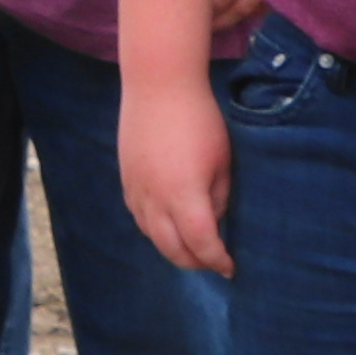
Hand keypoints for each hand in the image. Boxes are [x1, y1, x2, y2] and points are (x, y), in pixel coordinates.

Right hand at [120, 76, 235, 276]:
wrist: (158, 86)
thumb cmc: (200, 120)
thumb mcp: (223, 161)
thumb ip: (219, 197)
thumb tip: (213, 219)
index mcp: (185, 196)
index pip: (202, 243)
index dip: (217, 260)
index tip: (230, 268)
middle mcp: (156, 199)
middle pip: (172, 248)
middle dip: (194, 262)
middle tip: (212, 263)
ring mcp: (136, 190)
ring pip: (151, 236)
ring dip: (172, 248)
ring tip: (190, 249)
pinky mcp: (126, 179)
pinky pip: (138, 216)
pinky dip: (154, 230)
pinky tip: (166, 226)